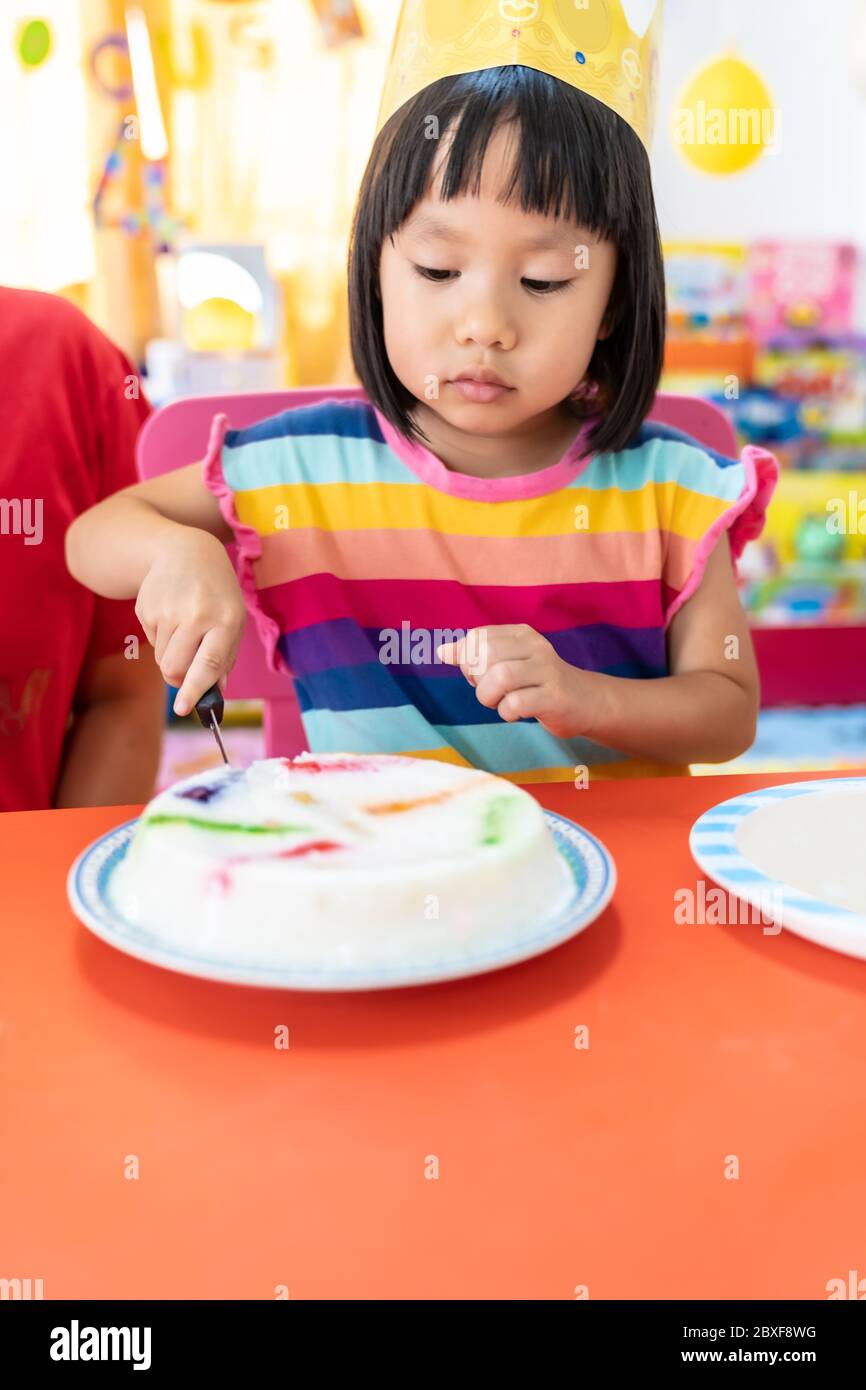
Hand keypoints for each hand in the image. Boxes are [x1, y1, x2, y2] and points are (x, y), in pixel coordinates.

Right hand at [134, 528, 245, 715]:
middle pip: (176, 668)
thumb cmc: (216, 593)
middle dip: (179, 679)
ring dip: (172, 656)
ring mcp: (167, 611)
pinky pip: (151, 642)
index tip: (184, 709)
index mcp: (225, 619)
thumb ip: (226, 657)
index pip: (208, 663)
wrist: (183, 551)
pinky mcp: (146, 608)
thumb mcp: (233, 619)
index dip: (196, 690)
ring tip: (184, 630)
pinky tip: (171, 614)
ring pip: (162, 659)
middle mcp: (196, 615)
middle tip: (186, 673)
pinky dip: (161, 638)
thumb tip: (215, 690)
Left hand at [436, 623, 602, 740]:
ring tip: (497, 703)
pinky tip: (514, 713)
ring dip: (488, 696)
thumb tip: (442, 651)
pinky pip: (516, 703)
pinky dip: (507, 712)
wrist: (585, 701)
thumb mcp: (508, 662)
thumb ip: (475, 656)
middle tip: (488, 691)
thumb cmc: (537, 683)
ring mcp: (547, 671)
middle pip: (485, 655)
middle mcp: (535, 647)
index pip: (477, 638)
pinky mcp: (554, 697)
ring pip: (499, 676)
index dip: (468, 660)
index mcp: (521, 634)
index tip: (479, 676)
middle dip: (476, 678)